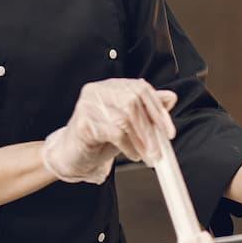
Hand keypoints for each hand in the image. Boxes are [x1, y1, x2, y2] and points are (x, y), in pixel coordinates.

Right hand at [42, 79, 177, 183]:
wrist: (71, 155)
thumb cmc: (98, 138)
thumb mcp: (128, 123)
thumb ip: (147, 109)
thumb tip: (170, 98)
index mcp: (110, 86)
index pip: (140, 89)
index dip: (158, 110)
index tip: (168, 130)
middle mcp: (97, 91)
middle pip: (133, 102)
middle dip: (150, 128)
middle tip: (159, 149)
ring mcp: (88, 106)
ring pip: (125, 118)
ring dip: (142, 141)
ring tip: (147, 155)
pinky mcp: (83, 123)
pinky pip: (114, 133)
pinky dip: (128, 146)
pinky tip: (132, 154)